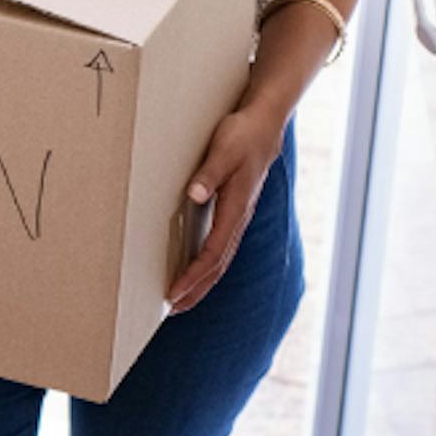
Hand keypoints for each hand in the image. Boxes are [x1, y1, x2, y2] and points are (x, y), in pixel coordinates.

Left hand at [168, 104, 287, 311]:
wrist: (264, 126)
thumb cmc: (242, 136)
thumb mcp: (222, 151)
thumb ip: (208, 174)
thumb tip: (194, 195)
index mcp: (234, 209)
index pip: (212, 254)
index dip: (193, 276)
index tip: (174, 292)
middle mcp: (237, 219)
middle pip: (218, 266)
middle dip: (196, 289)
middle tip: (171, 309)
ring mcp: (237, 217)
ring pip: (220, 260)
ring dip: (201, 282)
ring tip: (181, 300)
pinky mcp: (233, 212)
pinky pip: (220, 247)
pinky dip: (207, 266)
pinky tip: (195, 271)